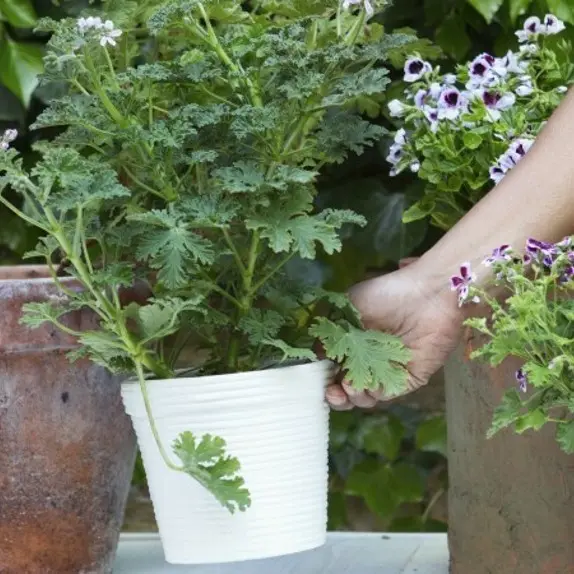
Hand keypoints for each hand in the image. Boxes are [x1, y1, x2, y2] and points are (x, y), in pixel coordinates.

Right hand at [326, 259, 463, 409]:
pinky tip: (364, 385)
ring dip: (353, 397)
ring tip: (347, 385)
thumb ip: (329, 330)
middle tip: (330, 393)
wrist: (426, 294)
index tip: (314, 378)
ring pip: (367, 396)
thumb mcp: (347, 305)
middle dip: (336, 395)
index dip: (324, 377)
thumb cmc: (386, 293)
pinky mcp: (409, 378)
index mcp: (356, 343)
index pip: (336, 368)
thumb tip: (315, 353)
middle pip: (349, 388)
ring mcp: (390, 370)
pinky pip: (388, 394)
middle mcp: (372, 359)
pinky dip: (374, 394)